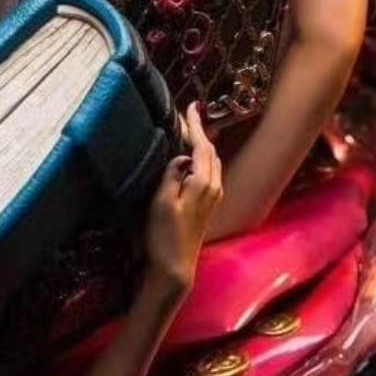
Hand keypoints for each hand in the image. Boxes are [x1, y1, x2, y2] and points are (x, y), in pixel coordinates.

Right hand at [145, 102, 222, 293]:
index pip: (202, 146)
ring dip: (200, 146)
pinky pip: (208, 173)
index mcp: (203, 183)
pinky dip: (200, 160)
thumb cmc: (164, 236)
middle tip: (186, 116)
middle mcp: (213, 188)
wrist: (176, 269)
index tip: (191, 107)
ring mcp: (213, 198)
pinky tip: (189, 160)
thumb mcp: (161, 202)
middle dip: (200, 133)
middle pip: (210, 152)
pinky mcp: (207, 206)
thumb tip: (180, 158)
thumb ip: (171, 174)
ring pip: (211, 163)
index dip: (196, 125)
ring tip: (187, 133)